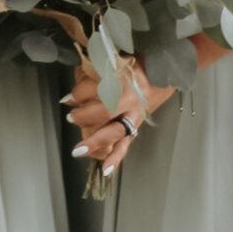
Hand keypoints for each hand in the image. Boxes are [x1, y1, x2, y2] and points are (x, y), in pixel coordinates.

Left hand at [66, 61, 173, 182]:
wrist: (163, 72)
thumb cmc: (131, 64)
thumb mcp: (111, 61)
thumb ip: (90, 73)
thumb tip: (70, 96)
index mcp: (121, 78)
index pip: (95, 88)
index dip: (78, 93)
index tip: (69, 97)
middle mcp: (129, 98)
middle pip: (104, 111)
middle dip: (84, 117)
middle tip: (71, 117)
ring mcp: (134, 115)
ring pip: (115, 131)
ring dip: (95, 142)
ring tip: (78, 151)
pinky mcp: (136, 126)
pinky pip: (126, 144)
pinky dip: (115, 159)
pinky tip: (105, 170)